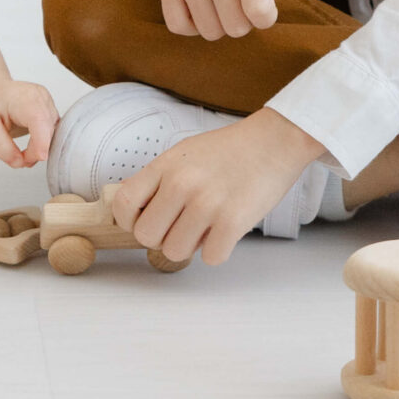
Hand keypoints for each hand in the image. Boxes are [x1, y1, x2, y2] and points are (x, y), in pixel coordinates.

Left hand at [0, 77, 58, 167]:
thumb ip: (2, 147)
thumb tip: (19, 162)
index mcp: (24, 98)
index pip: (40, 122)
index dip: (40, 145)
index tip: (28, 161)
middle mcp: (41, 98)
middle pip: (48, 132)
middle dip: (35, 152)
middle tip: (17, 158)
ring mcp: (47, 102)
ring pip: (53, 134)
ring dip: (40, 147)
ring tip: (21, 150)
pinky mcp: (49, 109)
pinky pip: (52, 131)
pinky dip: (42, 142)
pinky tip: (30, 143)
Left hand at [111, 109, 325, 266]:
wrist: (274, 141)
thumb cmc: (230, 149)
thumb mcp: (184, 154)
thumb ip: (158, 179)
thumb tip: (136, 210)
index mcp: (166, 166)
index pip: (123, 204)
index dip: (130, 221)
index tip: (146, 220)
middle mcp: (181, 184)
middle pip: (146, 236)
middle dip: (161, 237)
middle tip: (180, 226)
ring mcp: (207, 203)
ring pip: (175, 252)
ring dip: (190, 247)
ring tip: (205, 228)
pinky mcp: (233, 221)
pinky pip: (209, 258)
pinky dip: (217, 251)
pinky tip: (225, 232)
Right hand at [148, 0, 326, 39]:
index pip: (259, 13)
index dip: (266, 17)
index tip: (263, 5)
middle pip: (236, 27)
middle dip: (245, 21)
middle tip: (241, 1)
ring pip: (210, 31)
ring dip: (220, 24)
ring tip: (222, 4)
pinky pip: (180, 26)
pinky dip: (192, 26)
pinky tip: (200, 10)